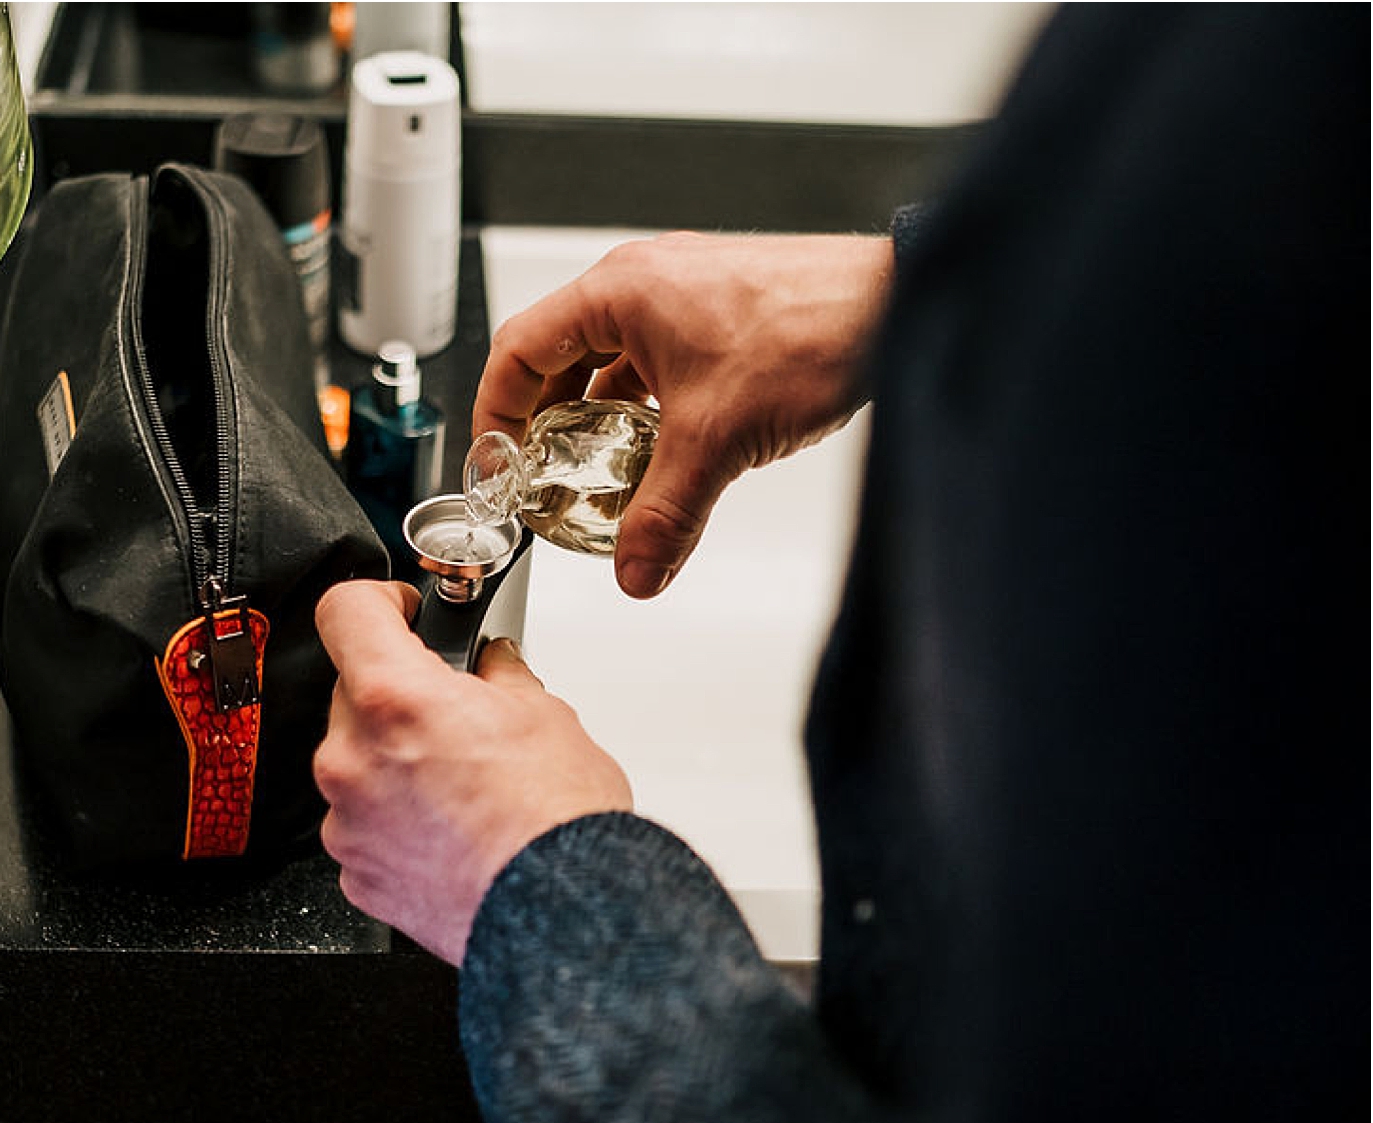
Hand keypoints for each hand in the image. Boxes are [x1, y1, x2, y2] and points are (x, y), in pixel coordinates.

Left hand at [312, 580, 633, 964]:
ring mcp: (347, 820)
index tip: (400, 612)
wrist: (561, 913)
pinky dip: (395, 818)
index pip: (344, 610)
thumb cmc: (556, 822)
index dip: (377, 600)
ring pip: (356, 762)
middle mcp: (352, 757)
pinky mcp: (355, 871)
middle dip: (399, 694)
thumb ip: (497, 674)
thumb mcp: (542, 713)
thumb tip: (490, 664)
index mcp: (393, 698)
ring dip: (394, 760)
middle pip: (352, 692)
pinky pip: (363, 822)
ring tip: (459, 782)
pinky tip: (448, 828)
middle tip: (455, 712)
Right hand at [473, 232, 893, 598]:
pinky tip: (659, 448)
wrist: (899, 304)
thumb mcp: (718, 440)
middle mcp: (644, 280)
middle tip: (538, 474)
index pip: (518, 350)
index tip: (495, 462)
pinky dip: (643, 405)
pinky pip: (653, 358)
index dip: (495, 413)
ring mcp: (683, 290)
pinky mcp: (717, 309)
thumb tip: (635, 569)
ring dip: (595, 415)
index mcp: (619, 290)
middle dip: (543, 421)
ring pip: (609, 358)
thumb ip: (665, 514)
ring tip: (596, 469)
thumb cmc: (816, 327)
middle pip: (557, 354)